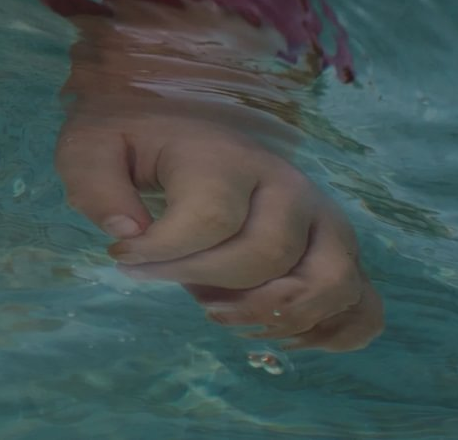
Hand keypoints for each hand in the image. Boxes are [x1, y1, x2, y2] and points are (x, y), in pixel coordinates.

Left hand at [56, 6, 381, 350]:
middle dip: (208, 285)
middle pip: (268, 255)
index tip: (121, 256)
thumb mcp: (92, 148)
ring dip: (275, 317)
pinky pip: (365, 308)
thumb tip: (128, 235)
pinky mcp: (339, 254)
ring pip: (333, 284)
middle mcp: (288, 187)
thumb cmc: (135, 142)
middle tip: (167, 281)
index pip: (209, 219)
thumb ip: (97, 187)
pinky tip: (273, 331)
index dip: (161, 254)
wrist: (179, 122)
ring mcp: (324, 222)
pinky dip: (331, 335)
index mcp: (226, 157)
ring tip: (218, 313)